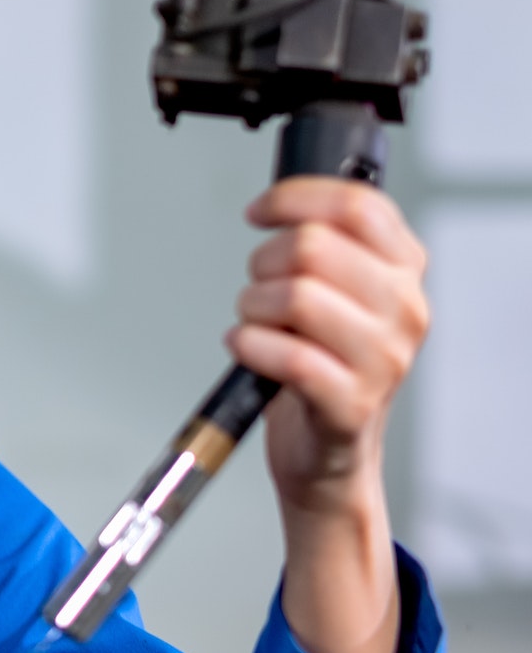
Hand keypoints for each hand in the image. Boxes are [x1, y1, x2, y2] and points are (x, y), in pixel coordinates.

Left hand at [230, 176, 428, 652]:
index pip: (357, 205)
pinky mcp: (351, 402)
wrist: (325, 454)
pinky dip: (250, 346)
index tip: (259, 212)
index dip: (295, 199)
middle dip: (263, 263)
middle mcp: (405, 310)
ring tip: (253, 324)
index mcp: (404, 270)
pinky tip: (246, 349)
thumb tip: (281, 203)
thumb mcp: (336, 294)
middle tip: (256, 289)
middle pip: (314, 247)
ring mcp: (384, 359)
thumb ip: (323, 245)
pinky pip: (289, 356)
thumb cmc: (321, 364)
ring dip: (252, 307)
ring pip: (296, 296)